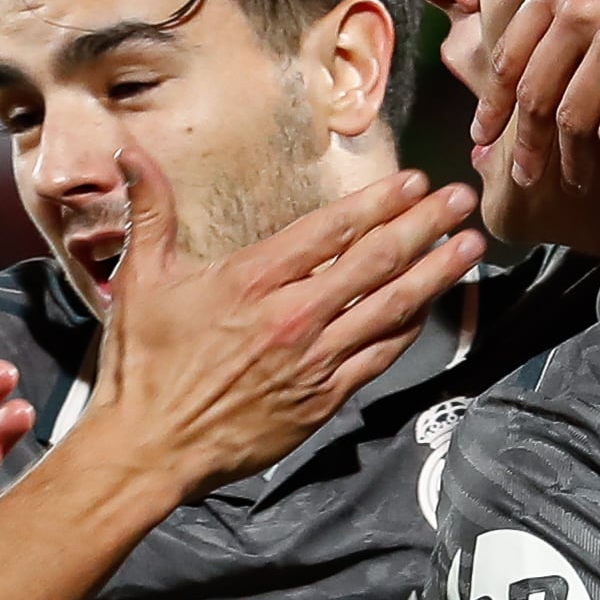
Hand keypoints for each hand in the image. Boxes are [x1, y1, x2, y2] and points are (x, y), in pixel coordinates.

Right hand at [74, 154, 479, 495]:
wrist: (150, 449)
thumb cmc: (143, 366)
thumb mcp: (141, 280)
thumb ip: (149, 211)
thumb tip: (130, 151)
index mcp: (251, 280)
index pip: (331, 230)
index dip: (378, 202)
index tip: (412, 182)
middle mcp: (292, 316)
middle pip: (375, 261)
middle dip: (425, 226)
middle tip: (460, 199)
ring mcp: (313, 361)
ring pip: (390, 308)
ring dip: (435, 274)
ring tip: (470, 246)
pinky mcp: (323, 399)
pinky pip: (380, 356)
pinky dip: (410, 328)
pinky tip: (432, 307)